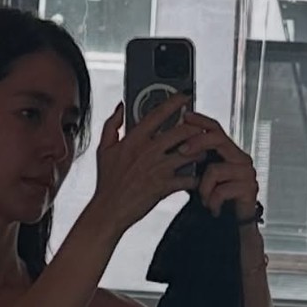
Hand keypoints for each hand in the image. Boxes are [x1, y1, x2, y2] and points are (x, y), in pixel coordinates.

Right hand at [89, 95, 201, 236]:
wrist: (109, 209)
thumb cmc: (107, 182)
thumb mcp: (103, 150)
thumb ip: (112, 125)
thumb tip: (120, 108)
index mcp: (133, 140)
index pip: (157, 114)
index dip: (174, 102)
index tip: (184, 97)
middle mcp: (148, 151)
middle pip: (181, 131)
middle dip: (195, 128)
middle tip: (200, 128)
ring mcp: (158, 168)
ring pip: (190, 153)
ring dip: (200, 151)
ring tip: (202, 152)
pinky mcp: (165, 186)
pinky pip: (188, 178)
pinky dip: (196, 177)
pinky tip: (197, 176)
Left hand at [184, 111, 259, 221]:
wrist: (230, 225)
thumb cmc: (215, 199)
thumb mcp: (199, 176)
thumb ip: (193, 160)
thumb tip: (172, 144)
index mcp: (227, 153)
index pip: (216, 129)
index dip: (201, 121)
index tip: (185, 115)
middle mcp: (239, 159)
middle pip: (218, 139)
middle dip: (197, 143)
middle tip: (181, 151)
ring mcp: (246, 173)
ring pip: (215, 169)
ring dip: (203, 188)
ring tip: (204, 199)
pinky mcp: (249, 188)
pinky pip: (221, 189)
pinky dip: (212, 201)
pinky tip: (213, 207)